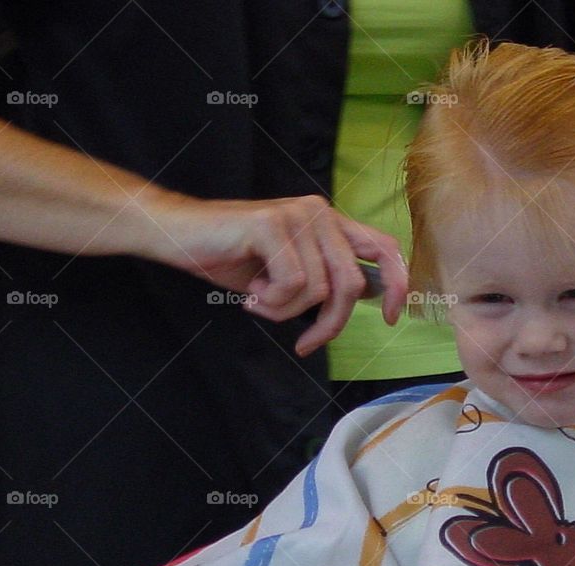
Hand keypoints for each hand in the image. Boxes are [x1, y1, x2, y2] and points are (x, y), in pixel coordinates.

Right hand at [150, 193, 408, 356]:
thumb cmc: (233, 258)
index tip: (388, 318)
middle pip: (350, 284)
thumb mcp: (289, 273)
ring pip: (318, 289)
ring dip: (287, 312)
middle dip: (330, 322)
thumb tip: (363, 297)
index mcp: (330, 223)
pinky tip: (251, 295)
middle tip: (306, 342)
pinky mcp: (272, 225)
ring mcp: (297, 216)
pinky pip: (292, 284)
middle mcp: (320, 214)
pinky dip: (271, 303)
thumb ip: (325, 279)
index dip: (396, 284)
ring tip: (261, 302)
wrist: (178, 236)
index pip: (383, 248)